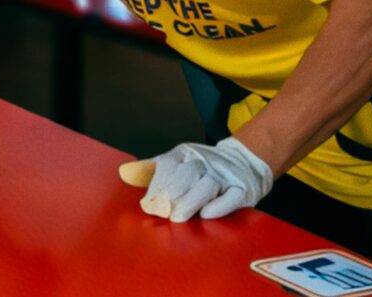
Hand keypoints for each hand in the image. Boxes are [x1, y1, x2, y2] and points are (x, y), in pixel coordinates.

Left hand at [138, 137, 272, 221]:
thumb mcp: (177, 161)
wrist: (246, 161)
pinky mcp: (242, 189)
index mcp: (186, 154)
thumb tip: (125, 172)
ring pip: (208, 185)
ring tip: (178, 217)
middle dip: (172, 193)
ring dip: (191, 201)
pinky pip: (232, 197)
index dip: (157, 184)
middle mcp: (205, 162)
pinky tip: (206, 215)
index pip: (168, 164)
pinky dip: (219, 206)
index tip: (148, 202)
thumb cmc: (203, 168)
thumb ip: (151, 168)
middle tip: (163, 211)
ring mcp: (225, 175)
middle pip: (187, 174)